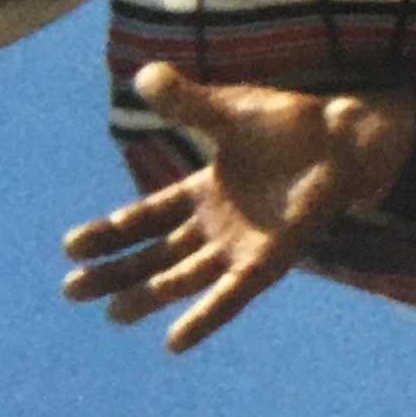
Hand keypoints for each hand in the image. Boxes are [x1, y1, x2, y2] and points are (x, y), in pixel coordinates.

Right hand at [62, 67, 415, 351]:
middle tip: (72, 290)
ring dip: (149, 297)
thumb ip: (187, 102)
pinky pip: (231, 294)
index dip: (109, 233)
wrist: (345, 139)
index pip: (144, 218)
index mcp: (201, 192)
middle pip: (154, 255)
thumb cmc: (289, 125)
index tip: (70, 246)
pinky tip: (174, 341)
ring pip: (184, 278)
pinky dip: (205, 317)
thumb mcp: (228, 112)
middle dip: (115, 273)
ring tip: (113, 314)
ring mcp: (241, 245)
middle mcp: (216, 225)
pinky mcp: (269, 259)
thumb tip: (143, 75)